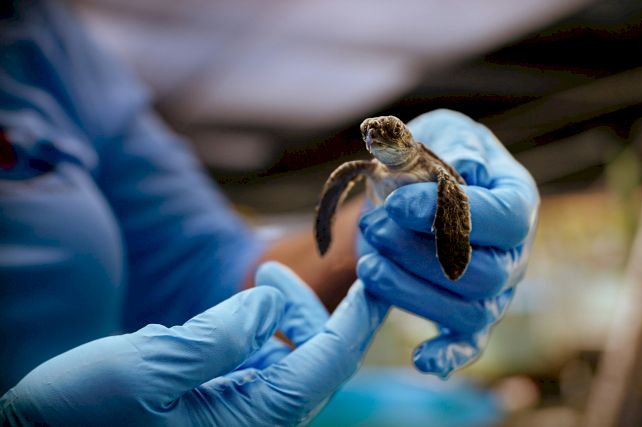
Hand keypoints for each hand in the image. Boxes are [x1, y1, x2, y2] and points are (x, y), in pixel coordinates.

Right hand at [1, 262, 388, 426]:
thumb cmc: (82, 416)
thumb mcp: (151, 368)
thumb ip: (222, 335)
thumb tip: (272, 305)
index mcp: (250, 420)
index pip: (326, 363)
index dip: (356, 319)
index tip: (376, 281)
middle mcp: (252, 422)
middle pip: (311, 360)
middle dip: (306, 310)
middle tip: (271, 270)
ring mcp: (234, 417)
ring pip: (283, 360)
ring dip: (277, 318)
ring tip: (254, 283)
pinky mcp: (214, 409)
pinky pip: (252, 366)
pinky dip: (247, 334)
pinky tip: (221, 318)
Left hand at [357, 109, 538, 377]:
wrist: (414, 189)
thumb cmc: (433, 158)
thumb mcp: (440, 135)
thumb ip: (450, 145)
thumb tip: (461, 168)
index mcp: (516, 200)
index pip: (504, 217)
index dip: (452, 214)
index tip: (399, 203)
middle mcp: (514, 252)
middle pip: (485, 273)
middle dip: (420, 254)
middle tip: (375, 228)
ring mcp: (495, 290)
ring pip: (469, 310)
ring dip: (412, 291)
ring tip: (369, 262)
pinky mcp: (470, 316)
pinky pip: (469, 343)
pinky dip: (449, 355)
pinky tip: (422, 360)